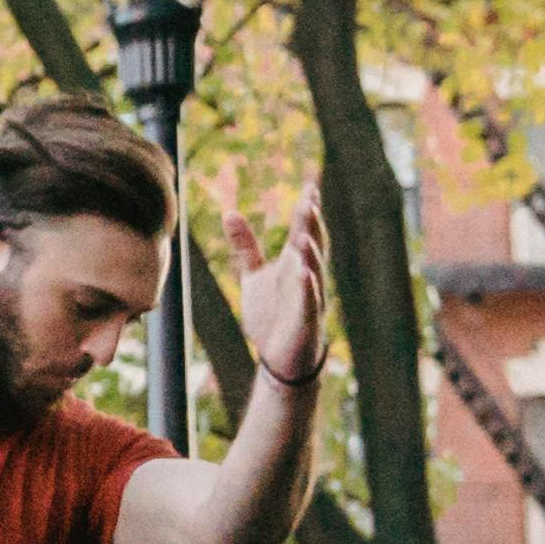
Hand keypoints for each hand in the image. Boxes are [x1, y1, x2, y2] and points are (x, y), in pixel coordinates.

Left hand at [230, 180, 329, 390]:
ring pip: (314, 270)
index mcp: (295, 263)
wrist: (279, 359)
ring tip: (305, 233)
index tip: (311, 184)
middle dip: (312, 224)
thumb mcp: (254, 276)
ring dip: (311, 251)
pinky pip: (309, 301)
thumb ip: (246, 247)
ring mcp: (309, 297)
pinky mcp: (306, 319)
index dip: (308, 209)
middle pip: (313, 244)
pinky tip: (304, 273)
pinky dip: (308, 287)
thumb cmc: (272, 316)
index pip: (304, 230)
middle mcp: (306, 276)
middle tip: (310, 200)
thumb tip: (230, 212)